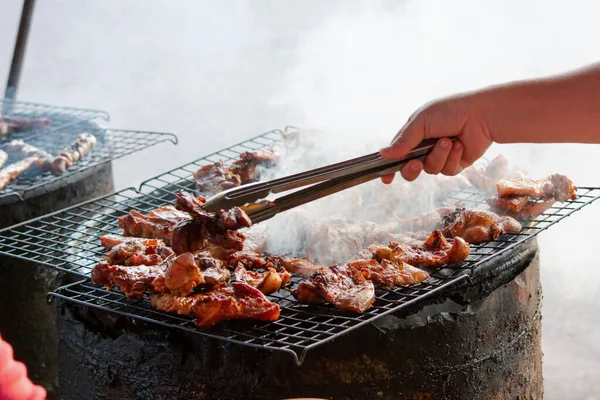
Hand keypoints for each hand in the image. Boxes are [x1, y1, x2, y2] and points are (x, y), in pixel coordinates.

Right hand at [379, 94, 493, 182]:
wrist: (482, 115)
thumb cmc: (451, 111)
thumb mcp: (421, 122)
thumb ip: (403, 141)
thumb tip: (383, 154)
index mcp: (415, 134)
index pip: (397, 154)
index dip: (390, 167)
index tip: (386, 178)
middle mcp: (426, 146)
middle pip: (411, 168)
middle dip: (412, 168)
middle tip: (416, 163)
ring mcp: (441, 156)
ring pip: (430, 170)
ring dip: (438, 157)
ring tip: (448, 142)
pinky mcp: (456, 163)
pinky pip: (447, 171)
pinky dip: (452, 159)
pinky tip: (459, 145)